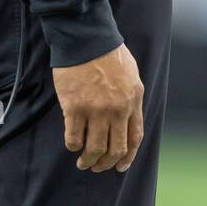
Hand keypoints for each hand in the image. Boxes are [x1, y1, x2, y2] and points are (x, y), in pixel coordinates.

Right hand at [53, 44, 143, 172]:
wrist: (86, 38)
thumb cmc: (108, 53)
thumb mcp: (131, 75)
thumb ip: (131, 98)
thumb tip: (126, 119)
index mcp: (133, 101)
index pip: (134, 138)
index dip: (128, 157)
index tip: (120, 166)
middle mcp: (117, 109)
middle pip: (115, 148)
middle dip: (106, 163)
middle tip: (97, 167)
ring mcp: (96, 110)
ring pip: (95, 148)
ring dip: (88, 160)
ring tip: (83, 163)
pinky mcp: (75, 107)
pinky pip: (74, 137)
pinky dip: (73, 145)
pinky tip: (72, 144)